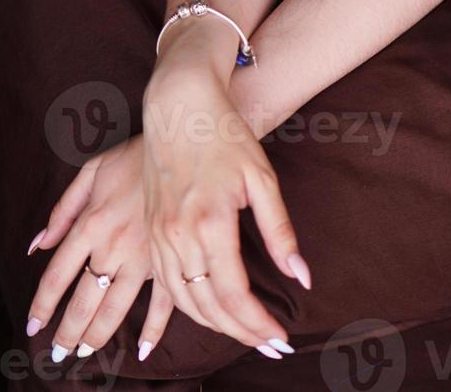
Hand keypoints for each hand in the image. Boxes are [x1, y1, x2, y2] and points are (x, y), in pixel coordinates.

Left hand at [25, 134, 197, 361]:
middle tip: (59, 352)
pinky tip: (142, 348)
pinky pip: (162, 302)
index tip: (33, 326)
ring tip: (85, 353)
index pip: (58, 275)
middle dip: (68, 331)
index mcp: (92, 222)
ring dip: (99, 335)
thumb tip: (36, 245)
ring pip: (117, 307)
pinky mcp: (173, 257)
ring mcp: (145, 254)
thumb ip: (63, 210)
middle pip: (84, 300)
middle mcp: (115, 244)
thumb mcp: (92, 171)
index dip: (43, 305)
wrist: (184, 142)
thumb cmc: (136, 154)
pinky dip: (154, 328)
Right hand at [142, 62, 309, 355]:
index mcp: (209, 223)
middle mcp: (177, 235)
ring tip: (245, 334)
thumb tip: (301, 277)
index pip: (234, 294)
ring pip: (183, 301)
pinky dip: (187, 306)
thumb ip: (280, 231)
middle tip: (269, 345)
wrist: (179, 106)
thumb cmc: (224, 135)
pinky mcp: (150, 231)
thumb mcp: (261, 178)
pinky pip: (165, 284)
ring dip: (214, 324)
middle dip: (241, 332)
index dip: (258, 324)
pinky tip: (206, 313)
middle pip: (207, 306)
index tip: (280, 338)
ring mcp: (159, 235)